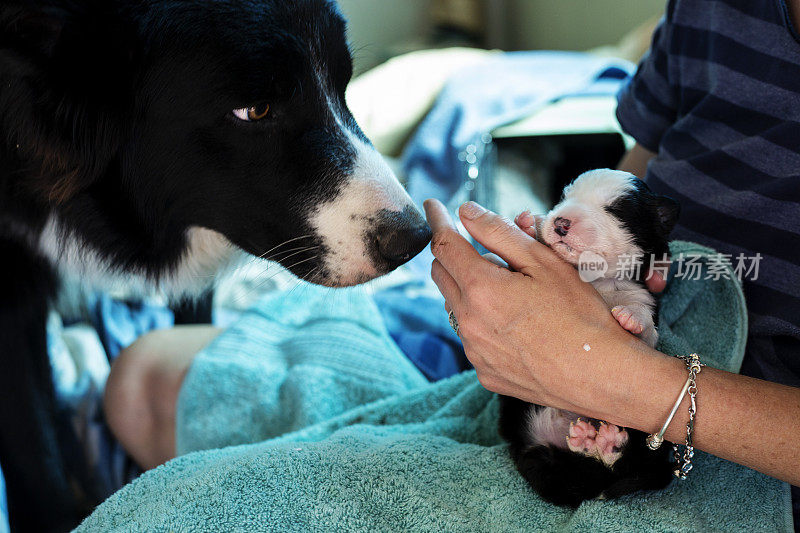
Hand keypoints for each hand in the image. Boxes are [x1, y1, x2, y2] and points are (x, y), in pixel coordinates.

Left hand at [424, 199, 638, 410]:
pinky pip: (472, 338)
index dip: (437, 220)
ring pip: (455, 307)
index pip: (444, 244)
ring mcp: (474, 351)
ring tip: (512, 290)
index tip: (431, 205)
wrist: (600, 377)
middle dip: (452, 254)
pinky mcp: (485, 372)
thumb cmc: (580, 316)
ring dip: (469, 290)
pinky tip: (516, 325)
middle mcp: (468, 322)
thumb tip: (466, 212)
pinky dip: (482, 322)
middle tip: (483, 248)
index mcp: (480, 288)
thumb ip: (499, 232)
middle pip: (442, 275)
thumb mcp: (544, 262)